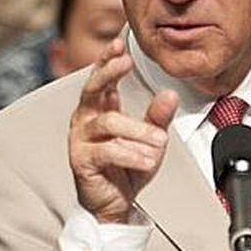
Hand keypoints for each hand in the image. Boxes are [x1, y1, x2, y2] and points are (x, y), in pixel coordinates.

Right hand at [69, 38, 178, 223]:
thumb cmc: (126, 171)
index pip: (100, 79)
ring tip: (158, 143)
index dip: (107, 60)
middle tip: (124, 62)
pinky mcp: (82, 161)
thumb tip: (170, 94)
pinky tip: (147, 159)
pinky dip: (132, 154)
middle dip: (109, 73)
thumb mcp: (150, 141)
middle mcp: (86, 121)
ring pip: (109, 123)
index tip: (119, 44)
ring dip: (138, 131)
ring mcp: (81, 140)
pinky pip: (108, 151)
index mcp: (99, 111)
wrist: (114, 206)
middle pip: (92, 89)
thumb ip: (157, 118)